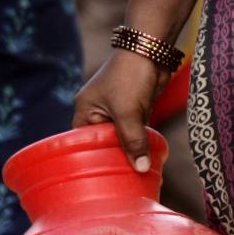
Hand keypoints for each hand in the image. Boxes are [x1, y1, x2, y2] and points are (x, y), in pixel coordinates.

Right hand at [72, 50, 168, 171]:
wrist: (151, 53)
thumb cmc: (131, 77)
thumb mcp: (129, 112)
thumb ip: (133, 140)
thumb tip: (141, 168)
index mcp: (85, 110)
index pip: (82, 142)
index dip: (90, 159)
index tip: (102, 177)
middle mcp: (97, 112)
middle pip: (103, 143)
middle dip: (113, 158)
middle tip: (121, 181)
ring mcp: (116, 112)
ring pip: (121, 139)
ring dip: (129, 152)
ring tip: (135, 176)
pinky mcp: (133, 111)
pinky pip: (134, 133)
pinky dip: (139, 143)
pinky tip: (146, 159)